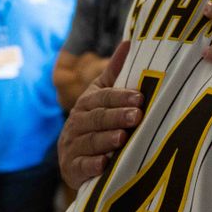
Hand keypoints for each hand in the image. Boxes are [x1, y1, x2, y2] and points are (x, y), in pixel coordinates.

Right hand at [58, 41, 142, 188]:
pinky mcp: (72, 169)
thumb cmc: (98, 122)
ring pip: (89, 141)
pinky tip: (104, 164)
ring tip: (122, 138)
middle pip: (96, 119)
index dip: (119, 97)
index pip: (102, 98)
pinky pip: (81, 167)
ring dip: (106, 140)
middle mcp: (77, 123)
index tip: (139, 98)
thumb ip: (116, 73)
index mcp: (86, 104)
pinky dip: (92, 165)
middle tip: (136, 116)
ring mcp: (72, 147)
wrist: (78, 159)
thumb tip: (129, 42)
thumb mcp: (104, 96)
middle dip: (116, 117)